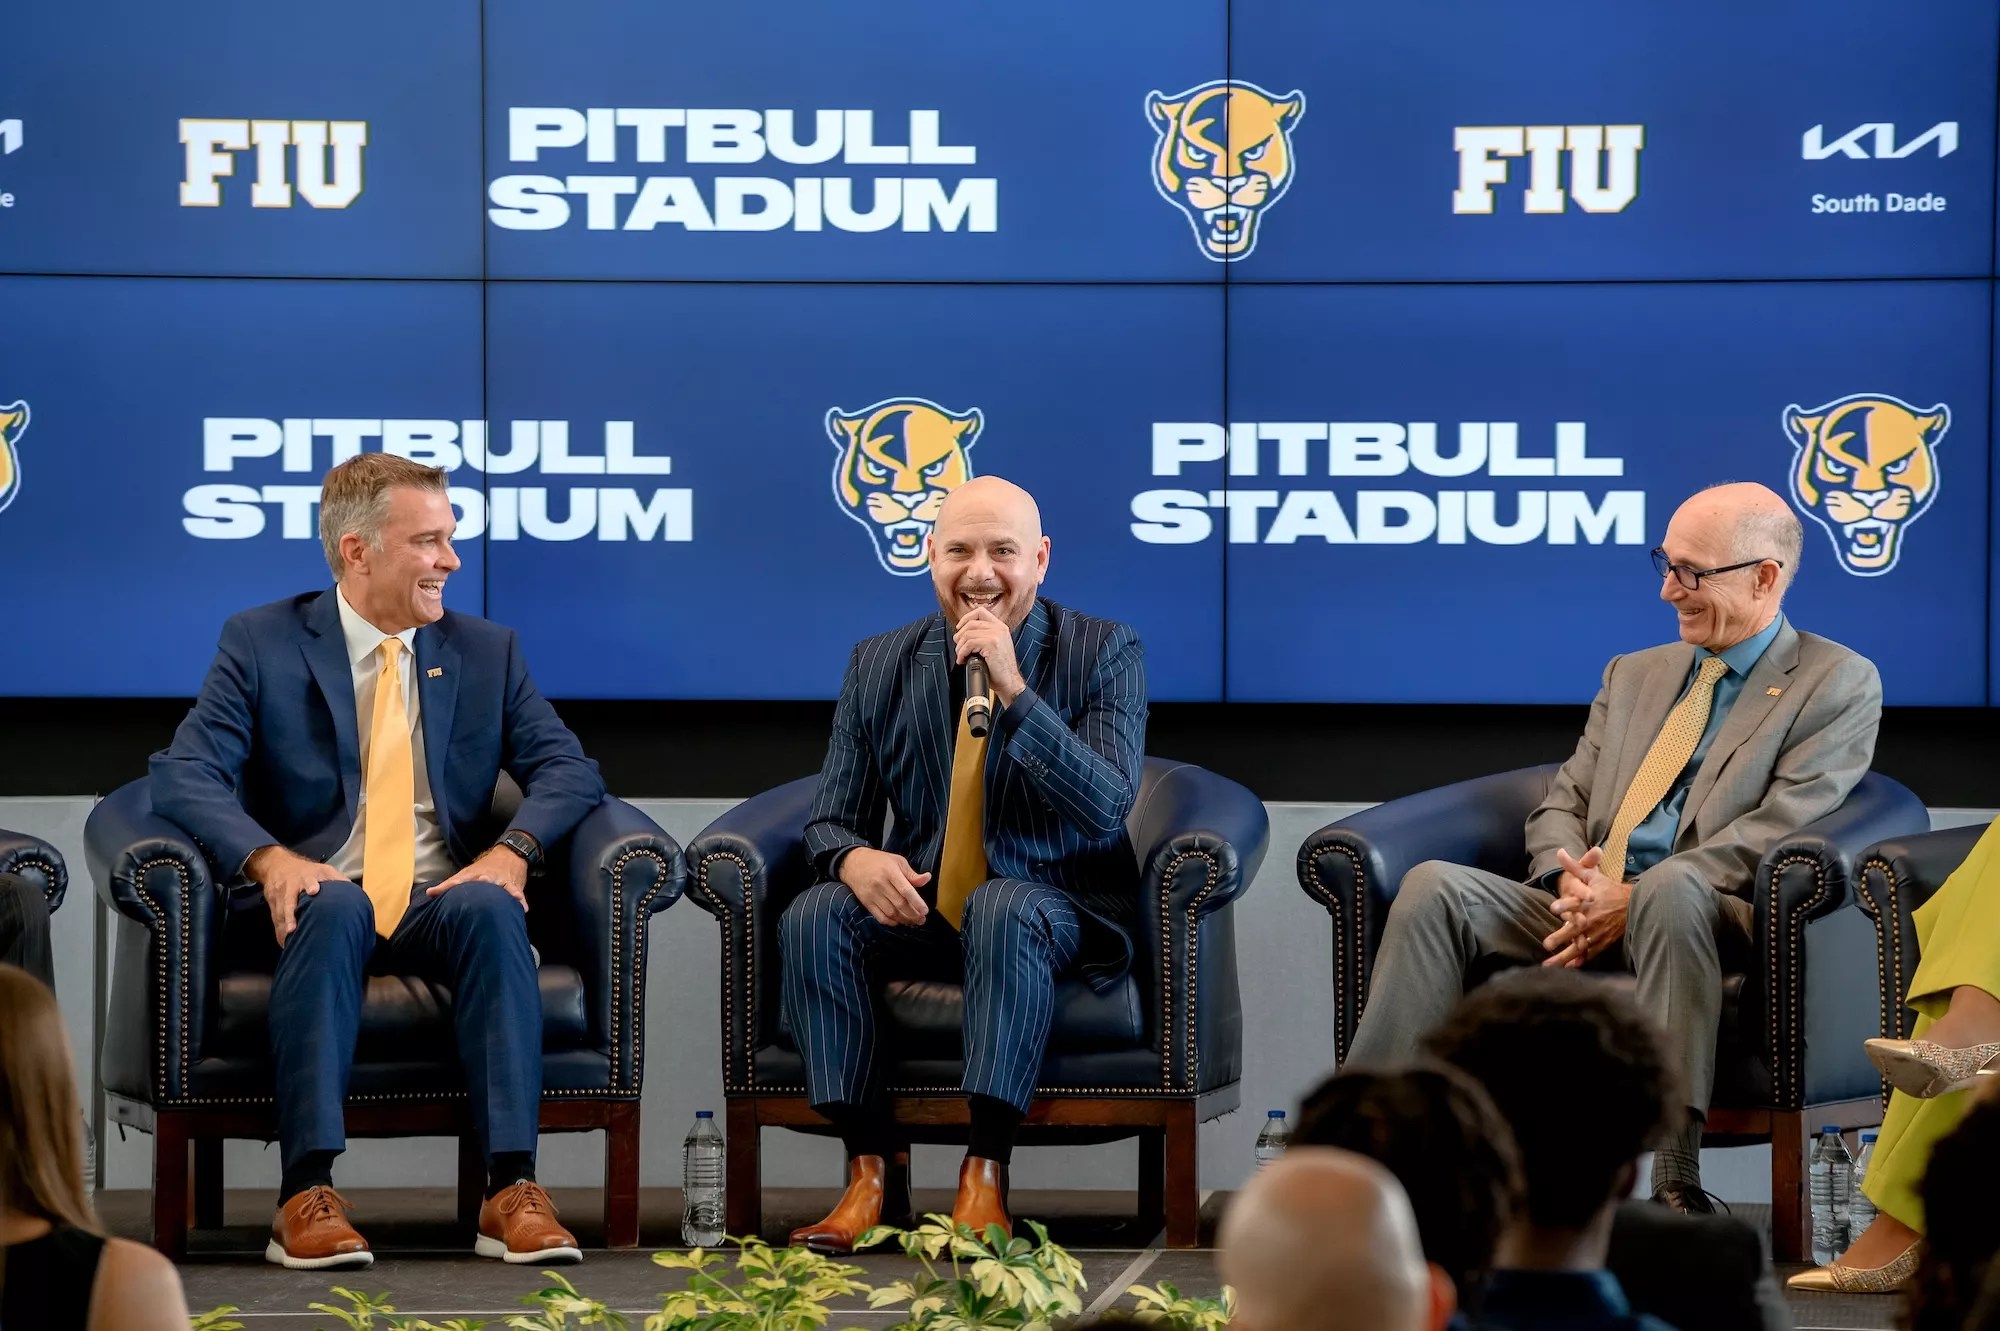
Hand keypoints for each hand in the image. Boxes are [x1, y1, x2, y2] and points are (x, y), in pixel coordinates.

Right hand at [246, 845, 346, 947]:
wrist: (277, 865)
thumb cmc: (306, 871)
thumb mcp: (323, 869)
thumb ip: (337, 879)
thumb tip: (355, 893)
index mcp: (306, 877)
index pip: (308, 880)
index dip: (311, 884)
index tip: (313, 891)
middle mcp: (291, 886)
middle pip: (288, 901)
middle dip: (290, 915)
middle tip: (292, 929)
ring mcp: (280, 896)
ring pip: (280, 913)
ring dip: (283, 927)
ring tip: (288, 941)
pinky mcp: (273, 904)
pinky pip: (275, 919)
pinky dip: (279, 931)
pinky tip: (284, 942)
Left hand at [427, 846, 529, 908]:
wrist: (510, 853)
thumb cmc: (485, 867)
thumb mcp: (468, 873)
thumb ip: (450, 885)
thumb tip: (429, 894)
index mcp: (473, 874)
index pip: (457, 880)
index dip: (447, 886)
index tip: (435, 892)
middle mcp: (487, 876)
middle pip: (483, 880)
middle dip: (483, 884)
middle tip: (481, 889)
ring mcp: (502, 880)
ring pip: (503, 885)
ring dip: (505, 891)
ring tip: (508, 898)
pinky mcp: (514, 884)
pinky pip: (517, 892)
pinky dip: (520, 899)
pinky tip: (522, 907)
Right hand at [838, 847, 930, 926]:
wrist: (853, 863)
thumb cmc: (879, 861)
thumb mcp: (897, 861)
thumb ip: (912, 873)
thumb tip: (927, 878)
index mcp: (890, 872)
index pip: (905, 890)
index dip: (916, 902)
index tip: (925, 910)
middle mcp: (880, 884)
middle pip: (899, 903)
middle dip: (913, 914)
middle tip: (922, 919)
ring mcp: (872, 894)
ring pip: (891, 912)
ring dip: (904, 919)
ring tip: (914, 921)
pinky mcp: (866, 902)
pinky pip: (880, 916)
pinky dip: (891, 922)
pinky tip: (899, 921)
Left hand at [952, 607, 1025, 706]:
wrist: (1009, 681)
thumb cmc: (999, 668)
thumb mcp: (994, 646)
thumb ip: (983, 636)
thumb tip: (963, 633)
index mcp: (1000, 627)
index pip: (980, 612)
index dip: (966, 618)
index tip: (960, 628)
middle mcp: (999, 628)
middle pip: (970, 623)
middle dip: (960, 636)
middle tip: (959, 648)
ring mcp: (996, 635)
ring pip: (967, 634)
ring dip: (960, 647)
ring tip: (961, 656)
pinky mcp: (991, 644)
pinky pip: (969, 644)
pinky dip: (962, 652)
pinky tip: (963, 660)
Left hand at [1542, 847, 1630, 968]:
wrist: (1633, 905)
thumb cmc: (1608, 889)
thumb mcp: (1591, 876)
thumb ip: (1574, 866)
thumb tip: (1559, 852)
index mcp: (1588, 901)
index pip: (1575, 902)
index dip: (1565, 904)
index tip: (1554, 908)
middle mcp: (1592, 918)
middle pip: (1575, 929)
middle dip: (1561, 936)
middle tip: (1546, 944)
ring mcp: (1597, 933)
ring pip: (1579, 946)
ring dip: (1564, 956)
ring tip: (1548, 965)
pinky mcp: (1602, 943)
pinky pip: (1590, 955)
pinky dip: (1579, 962)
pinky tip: (1567, 970)